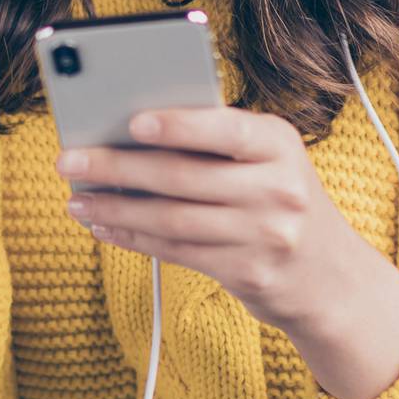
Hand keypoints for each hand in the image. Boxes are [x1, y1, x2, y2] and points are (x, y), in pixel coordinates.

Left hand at [55, 106, 375, 335]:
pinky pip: (176, 251)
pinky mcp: (247, 273)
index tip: (131, 122)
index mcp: (278, 143)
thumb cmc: (278, 198)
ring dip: (115, 207)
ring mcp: (265, 235)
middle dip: (117, 167)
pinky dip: (133, 237)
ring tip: (76, 199)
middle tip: (69, 161)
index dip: (178, 126)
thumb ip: (215, 142)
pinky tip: (104, 226)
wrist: (330, 277)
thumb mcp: (267, 159)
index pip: (224, 129)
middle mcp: (277, 188)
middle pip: (183, 177)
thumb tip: (126, 131)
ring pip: (173, 219)